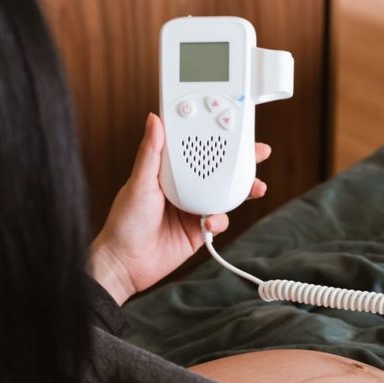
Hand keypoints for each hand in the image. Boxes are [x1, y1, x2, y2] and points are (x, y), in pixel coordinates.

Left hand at [90, 113, 270, 303]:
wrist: (126, 263)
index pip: (195, 148)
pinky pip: (220, 221)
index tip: (232, 126)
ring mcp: (193, 209)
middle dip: (240, 162)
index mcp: (169, 172)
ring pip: (225, 195)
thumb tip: (153, 120)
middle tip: (259, 152)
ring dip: (242, 191)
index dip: (214, 137)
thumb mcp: (139, 182)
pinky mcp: (199, 230)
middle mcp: (184, 188)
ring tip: (256, 187)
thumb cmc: (124, 222)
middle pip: (217, 170)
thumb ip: (150, 152)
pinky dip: (220, 221)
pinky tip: (210, 223)